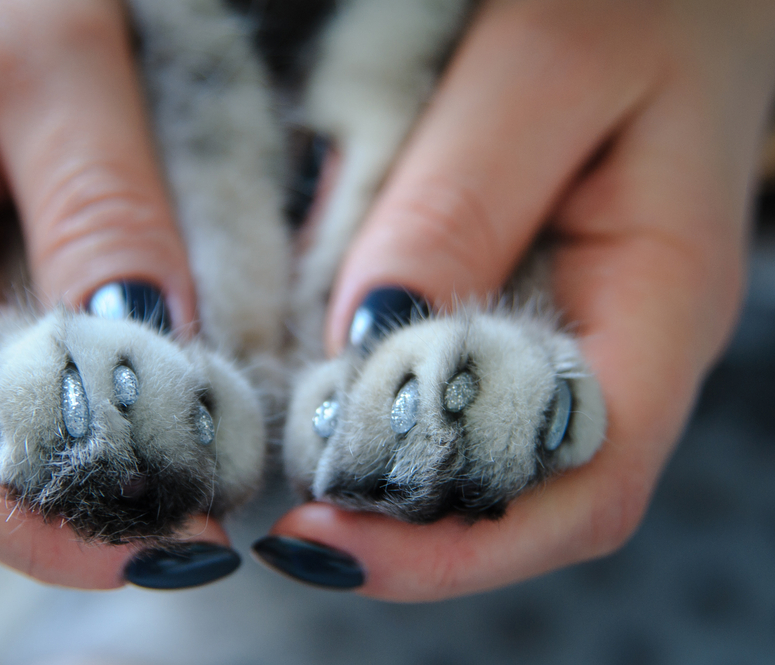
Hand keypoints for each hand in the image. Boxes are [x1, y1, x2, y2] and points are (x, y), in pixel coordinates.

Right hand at [0, 0, 230, 587]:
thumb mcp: (32, 32)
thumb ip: (89, 187)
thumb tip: (149, 350)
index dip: (25, 513)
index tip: (160, 544)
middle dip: (106, 495)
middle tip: (228, 508)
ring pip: (56, 417)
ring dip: (147, 456)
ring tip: (245, 460)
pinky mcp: (42, 281)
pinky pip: (103, 361)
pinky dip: (167, 393)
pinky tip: (230, 397)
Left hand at [262, 0, 774, 600]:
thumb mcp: (553, 69)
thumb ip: (463, 205)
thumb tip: (367, 344)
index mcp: (663, 302)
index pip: (582, 483)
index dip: (455, 543)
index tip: (323, 536)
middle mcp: (621, 337)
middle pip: (523, 489)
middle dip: (406, 523)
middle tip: (284, 518)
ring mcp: (571, 317)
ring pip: (481, 440)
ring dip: (388, 473)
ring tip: (287, 467)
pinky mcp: (520, 285)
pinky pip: (453, 373)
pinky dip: (381, 399)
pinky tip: (317, 387)